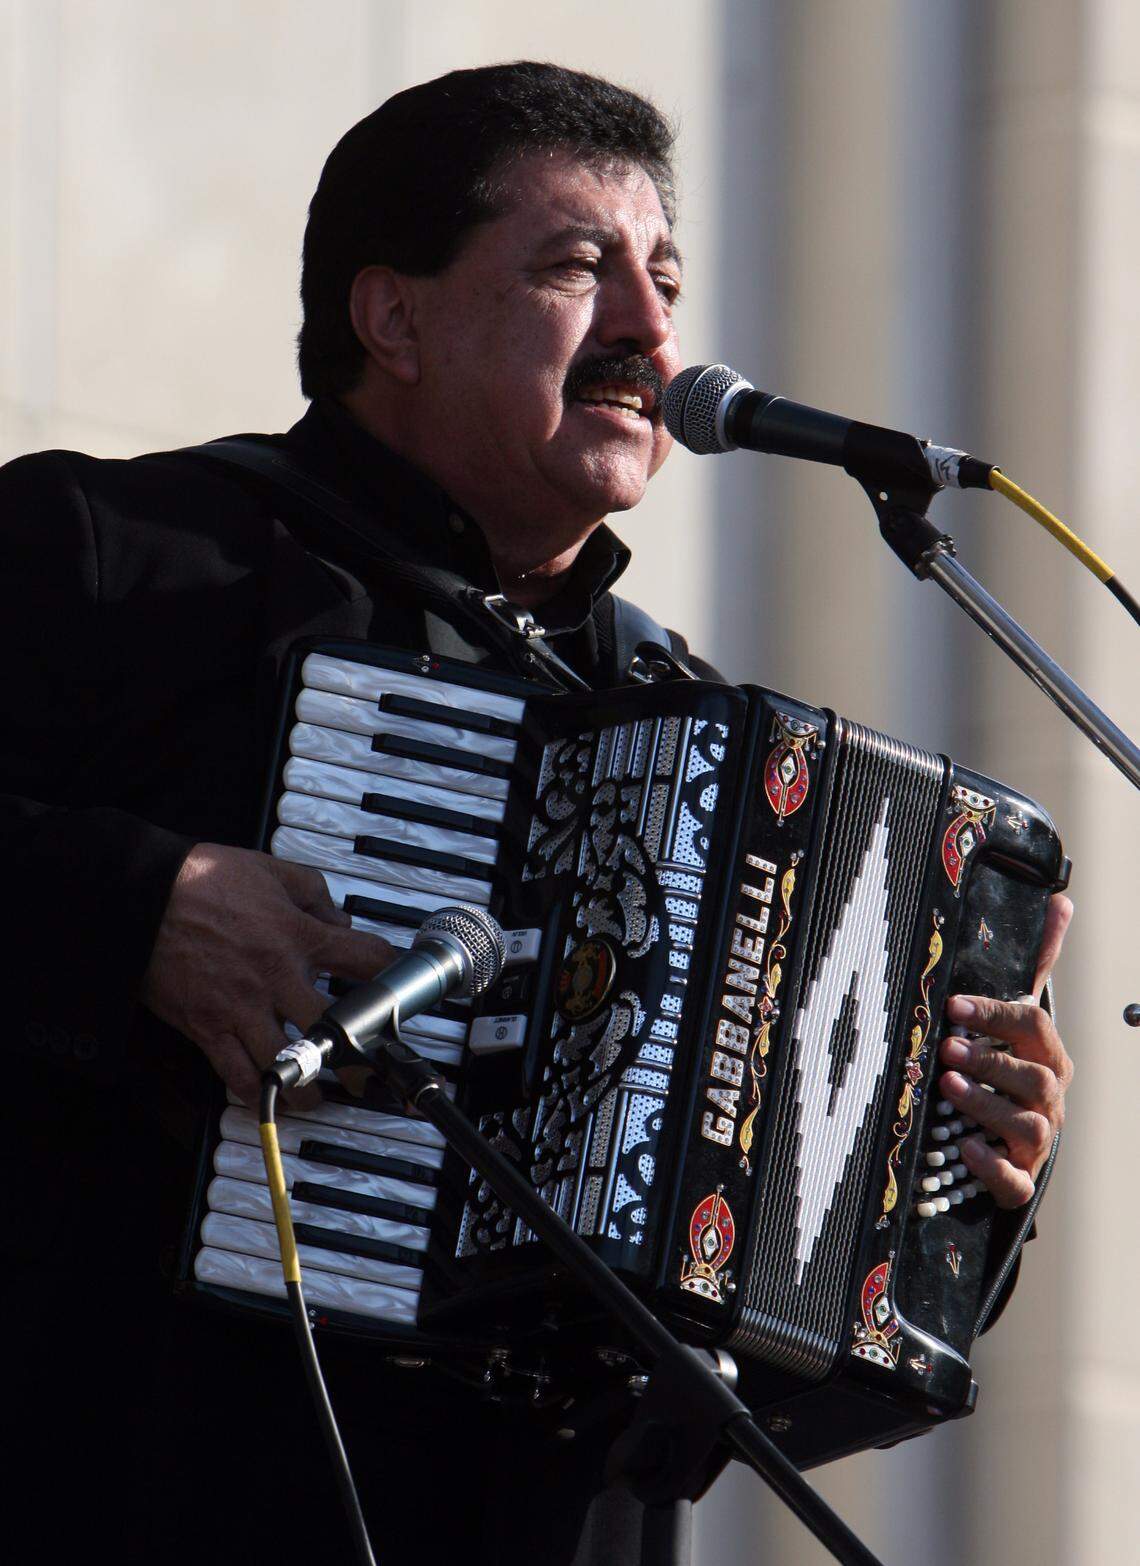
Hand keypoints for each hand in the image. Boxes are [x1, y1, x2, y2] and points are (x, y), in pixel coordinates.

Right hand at [140, 843, 393, 1107]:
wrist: (141, 898)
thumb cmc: (202, 880)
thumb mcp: (270, 870)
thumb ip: (314, 894)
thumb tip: (339, 920)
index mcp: (298, 936)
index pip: (367, 960)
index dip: (391, 973)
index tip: (398, 986)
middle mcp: (277, 977)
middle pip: (336, 1026)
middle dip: (362, 1052)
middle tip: (375, 1068)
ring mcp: (243, 1008)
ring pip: (289, 1064)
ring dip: (311, 1086)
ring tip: (322, 1095)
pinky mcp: (207, 1027)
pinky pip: (235, 1073)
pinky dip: (255, 1092)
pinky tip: (269, 1097)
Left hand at [937, 893, 1073, 1207]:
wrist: (1011, 1143)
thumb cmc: (1011, 1070)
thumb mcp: (1020, 1017)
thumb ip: (1038, 963)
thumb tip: (1062, 900)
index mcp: (1048, 1055)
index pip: (1034, 1026)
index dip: (997, 1014)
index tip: (955, 1003)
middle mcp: (1049, 1097)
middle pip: (1035, 1077)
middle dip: (992, 1060)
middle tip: (946, 1047)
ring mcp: (1038, 1141)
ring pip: (1027, 1126)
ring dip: (987, 1105)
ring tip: (947, 1086)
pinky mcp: (1020, 1178)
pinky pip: (1016, 1179)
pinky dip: (992, 1165)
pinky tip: (967, 1148)